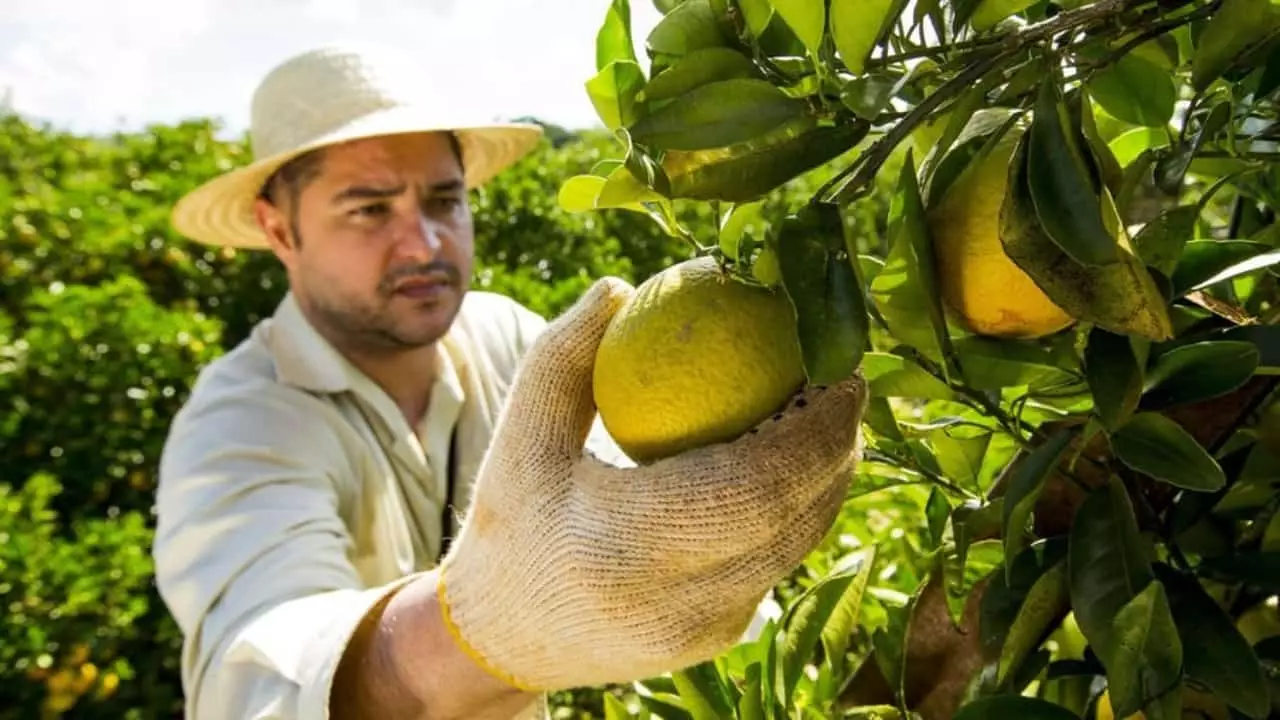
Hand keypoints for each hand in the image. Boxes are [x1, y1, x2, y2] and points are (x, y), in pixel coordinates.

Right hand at [437, 276, 868, 692]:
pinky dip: (797, 504)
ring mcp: (709, 629)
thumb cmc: (514, 523)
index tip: (836, 372)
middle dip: (837, 445)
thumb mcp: (521, 437)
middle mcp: (680, 604)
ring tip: (831, 410)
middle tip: (845, 379)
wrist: (509, 637)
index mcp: (627, 550)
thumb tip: (620, 286)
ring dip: (827, 474)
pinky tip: (797, 456)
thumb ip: (562, 357)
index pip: (752, 490)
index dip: (812, 431)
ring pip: (798, 542)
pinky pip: (778, 559)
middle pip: (795, 519)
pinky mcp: (723, 637)